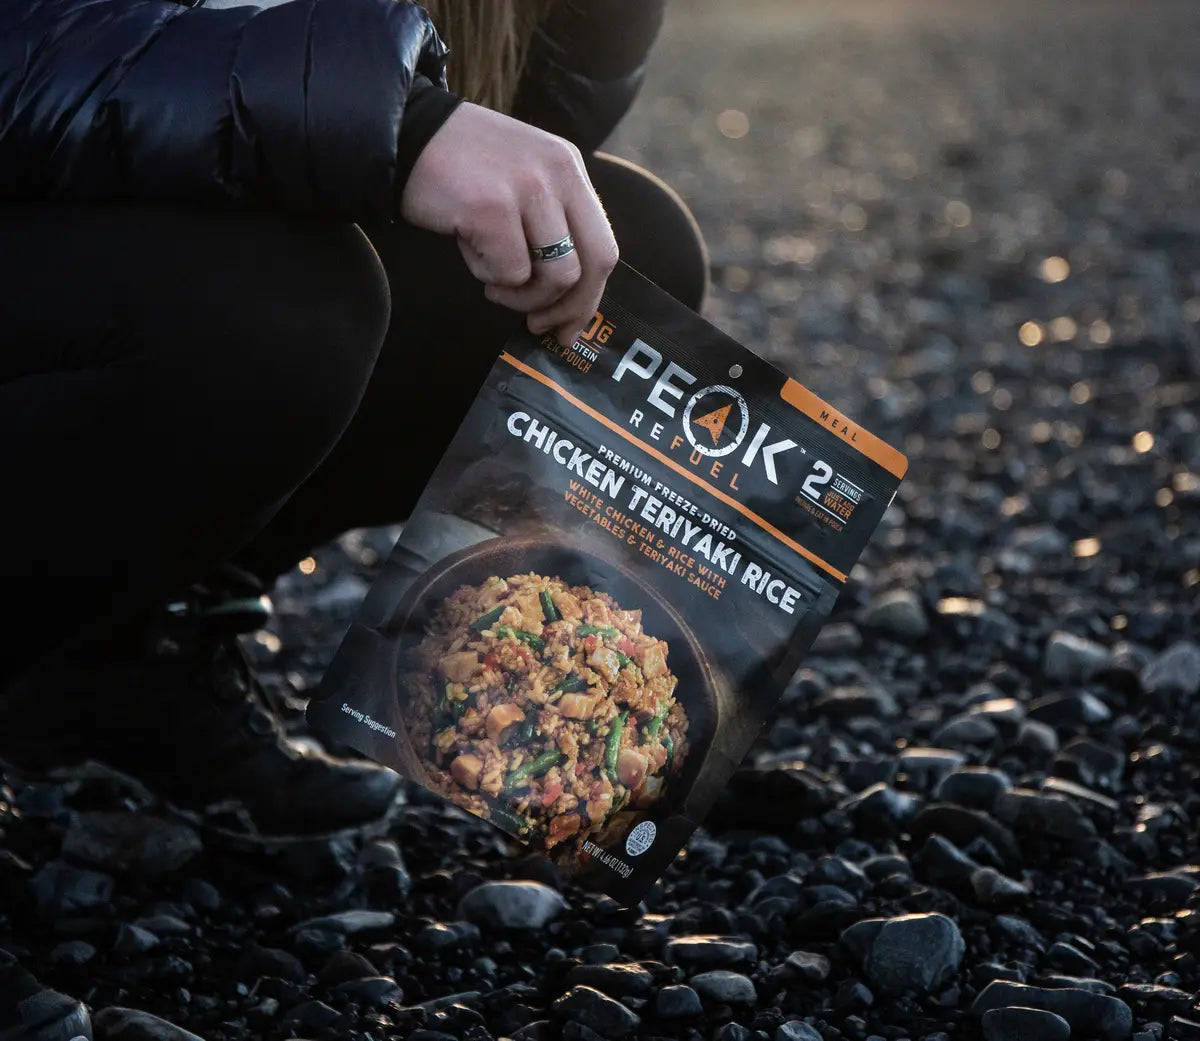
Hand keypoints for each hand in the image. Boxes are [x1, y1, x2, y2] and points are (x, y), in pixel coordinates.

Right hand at [399, 103, 618, 345]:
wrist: (404, 134)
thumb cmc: (460, 168)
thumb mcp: (522, 180)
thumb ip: (550, 223)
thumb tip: (567, 295)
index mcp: (569, 169)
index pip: (603, 246)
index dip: (589, 296)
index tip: (568, 325)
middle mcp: (559, 174)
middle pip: (591, 265)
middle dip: (568, 309)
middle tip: (538, 325)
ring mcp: (528, 189)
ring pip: (555, 277)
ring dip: (522, 297)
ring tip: (493, 283)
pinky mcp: (492, 208)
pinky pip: (509, 273)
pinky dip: (487, 276)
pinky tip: (468, 251)